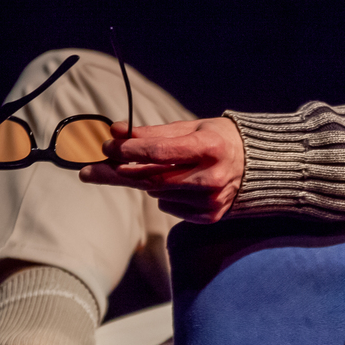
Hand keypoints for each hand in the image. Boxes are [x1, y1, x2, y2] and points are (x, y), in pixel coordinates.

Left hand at [79, 117, 245, 222]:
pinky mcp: (209, 216)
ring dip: (145, 181)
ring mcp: (211, 200)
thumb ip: (153, 133)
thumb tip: (115, 132)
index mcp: (208, 148)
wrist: (256, 165)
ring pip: (157, 193)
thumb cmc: (218, 140)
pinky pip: (169, 207)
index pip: (158, 152)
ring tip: (154, 169)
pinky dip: (163, 195)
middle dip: (117, 173)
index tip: (106, 147)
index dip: (128, 150)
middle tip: (89, 170)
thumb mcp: (191, 128)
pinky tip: (178, 184)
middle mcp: (212, 177)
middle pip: (151, 179)